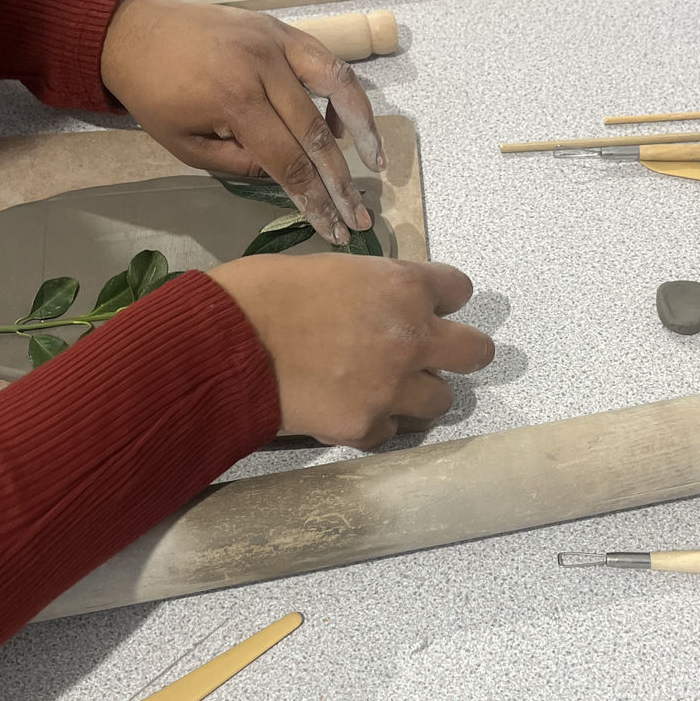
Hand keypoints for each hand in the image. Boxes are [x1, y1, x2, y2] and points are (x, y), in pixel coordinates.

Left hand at [102, 0, 386, 244]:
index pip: (289, 161)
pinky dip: (343, 90)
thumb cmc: (153, 96)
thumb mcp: (186, 147)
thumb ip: (240, 166)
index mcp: (235, 100)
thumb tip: (287, 177)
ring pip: (338, 84)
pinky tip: (343, 122)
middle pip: (317, 133)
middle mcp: (263, 67)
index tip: (334, 228)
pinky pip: (324, 58)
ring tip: (376, 161)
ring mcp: (275, 41)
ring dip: (363, 126)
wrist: (132, 32)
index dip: (315, 200)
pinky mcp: (278, 28)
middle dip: (342, 181)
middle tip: (360, 214)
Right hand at [208, 256, 494, 448]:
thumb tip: (374, 302)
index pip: (459, 289)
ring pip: (440, 401)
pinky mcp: (365, 426)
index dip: (442, 297)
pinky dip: (376, 423)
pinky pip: (391, 431)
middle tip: (431, 356)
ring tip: (383, 389)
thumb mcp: (326, 269)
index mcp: (402, 286)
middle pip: (475, 353)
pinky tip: (349, 410)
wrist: (224, 346)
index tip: (427, 305)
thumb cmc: (261, 292)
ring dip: (417, 394)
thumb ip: (368, 289)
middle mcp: (411, 337)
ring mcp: (392, 387)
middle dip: (458, 353)